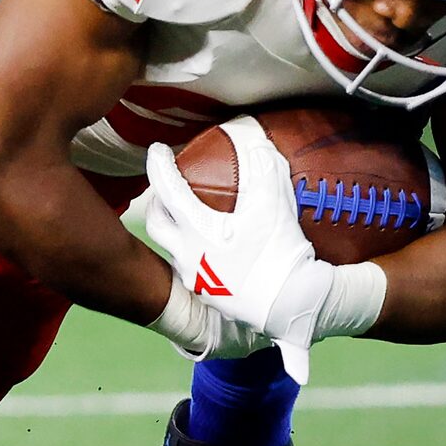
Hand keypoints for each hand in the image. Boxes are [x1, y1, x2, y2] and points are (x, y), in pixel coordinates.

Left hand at [145, 117, 383, 384]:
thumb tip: (256, 142)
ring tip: (190, 218)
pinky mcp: (207, 296)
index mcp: (197, 230)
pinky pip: (190, 268)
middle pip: (155, 224)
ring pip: (171, 249)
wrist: (290, 304)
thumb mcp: (274, 204)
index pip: (167, 190)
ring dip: (175, 230)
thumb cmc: (279, 251)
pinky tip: (213, 249)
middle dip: (157, 202)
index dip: (159, 166)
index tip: (157, 151)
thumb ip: (263, 168)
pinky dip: (194, 252)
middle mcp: (188, 255)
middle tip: (168, 189)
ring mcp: (195, 278)